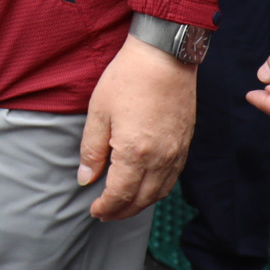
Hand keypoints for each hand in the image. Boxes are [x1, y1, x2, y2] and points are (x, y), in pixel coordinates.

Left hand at [78, 36, 198, 220]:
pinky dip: (157, 190)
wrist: (164, 55)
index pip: (119, 195)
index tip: (94, 209)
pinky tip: (146, 185)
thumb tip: (85, 179)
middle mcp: (160, 159)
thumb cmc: (128, 78)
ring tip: (123, 204)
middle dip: (121, 212)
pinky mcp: (185, 143)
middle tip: (105, 213)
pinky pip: (173, 178)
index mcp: (134, 153)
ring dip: (140, 204)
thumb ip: (91, 150)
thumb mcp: (99, 112)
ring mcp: (176, 152)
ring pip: (159, 193)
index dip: (105, 207)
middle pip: (141, 200)